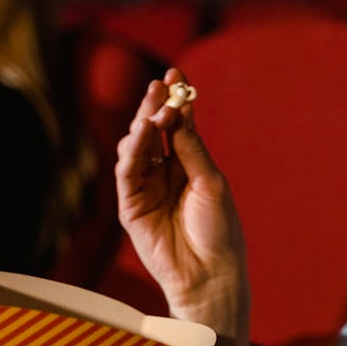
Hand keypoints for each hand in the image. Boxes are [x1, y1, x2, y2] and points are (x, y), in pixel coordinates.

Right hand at [116, 68, 249, 345]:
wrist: (212, 273)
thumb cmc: (220, 229)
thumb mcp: (210, 181)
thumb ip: (190, 148)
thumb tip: (179, 109)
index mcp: (189, 165)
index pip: (177, 125)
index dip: (175, 99)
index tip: (176, 72)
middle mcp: (165, 173)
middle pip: (153, 132)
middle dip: (155, 105)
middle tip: (161, 83)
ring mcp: (145, 189)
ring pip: (136, 148)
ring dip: (143, 124)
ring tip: (156, 108)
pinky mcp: (130, 207)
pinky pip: (126, 173)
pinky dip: (132, 150)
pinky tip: (141, 132)